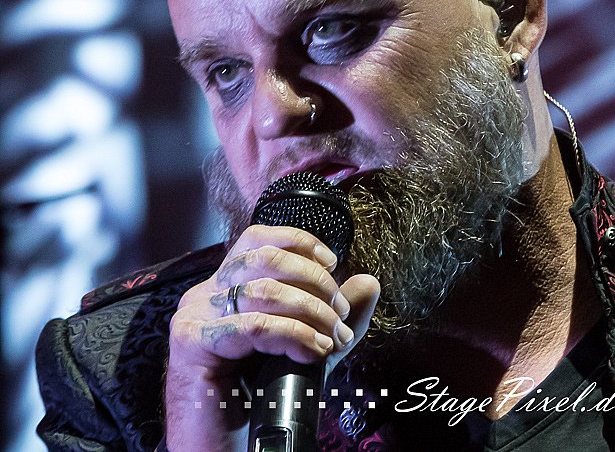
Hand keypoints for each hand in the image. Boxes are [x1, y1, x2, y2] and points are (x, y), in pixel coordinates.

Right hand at [163, 225, 378, 450]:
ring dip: (310, 313)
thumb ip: (335, 316)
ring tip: (332, 338)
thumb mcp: (308, 348)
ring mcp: (194, 315)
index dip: (299, 244)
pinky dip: (292, 335)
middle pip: (265, 259)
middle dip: (315, 283)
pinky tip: (312, 353)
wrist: (222, 444)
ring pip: (262, 291)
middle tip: (340, 315)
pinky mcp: (191, 342)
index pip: (258, 240)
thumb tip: (368, 283)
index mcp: (226, 286)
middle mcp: (205, 294)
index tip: (333, 265)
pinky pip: (253, 326)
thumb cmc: (258, 397)